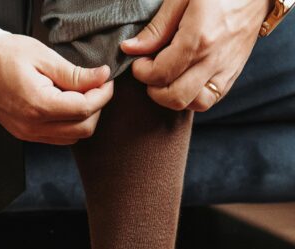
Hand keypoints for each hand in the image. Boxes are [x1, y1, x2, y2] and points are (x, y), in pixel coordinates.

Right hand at [0, 34, 113, 144]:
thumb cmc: (4, 56)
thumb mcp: (43, 57)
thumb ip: (75, 73)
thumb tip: (101, 78)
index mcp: (38, 105)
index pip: (84, 109)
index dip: (102, 94)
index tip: (105, 79)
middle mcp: (33, 126)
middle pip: (83, 129)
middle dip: (96, 108)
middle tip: (95, 86)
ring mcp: (27, 133)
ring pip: (72, 138)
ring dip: (83, 118)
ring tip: (79, 94)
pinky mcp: (25, 134)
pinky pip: (57, 138)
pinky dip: (69, 124)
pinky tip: (65, 104)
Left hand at [121, 0, 270, 111]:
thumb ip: (156, 29)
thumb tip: (129, 49)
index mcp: (198, 39)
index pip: (160, 74)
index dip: (141, 72)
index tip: (139, 60)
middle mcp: (214, 59)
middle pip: (175, 97)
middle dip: (154, 89)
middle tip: (150, 72)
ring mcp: (227, 69)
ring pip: (194, 104)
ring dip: (173, 96)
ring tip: (167, 78)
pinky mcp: (234, 73)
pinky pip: (211, 99)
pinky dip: (193, 96)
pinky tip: (184, 80)